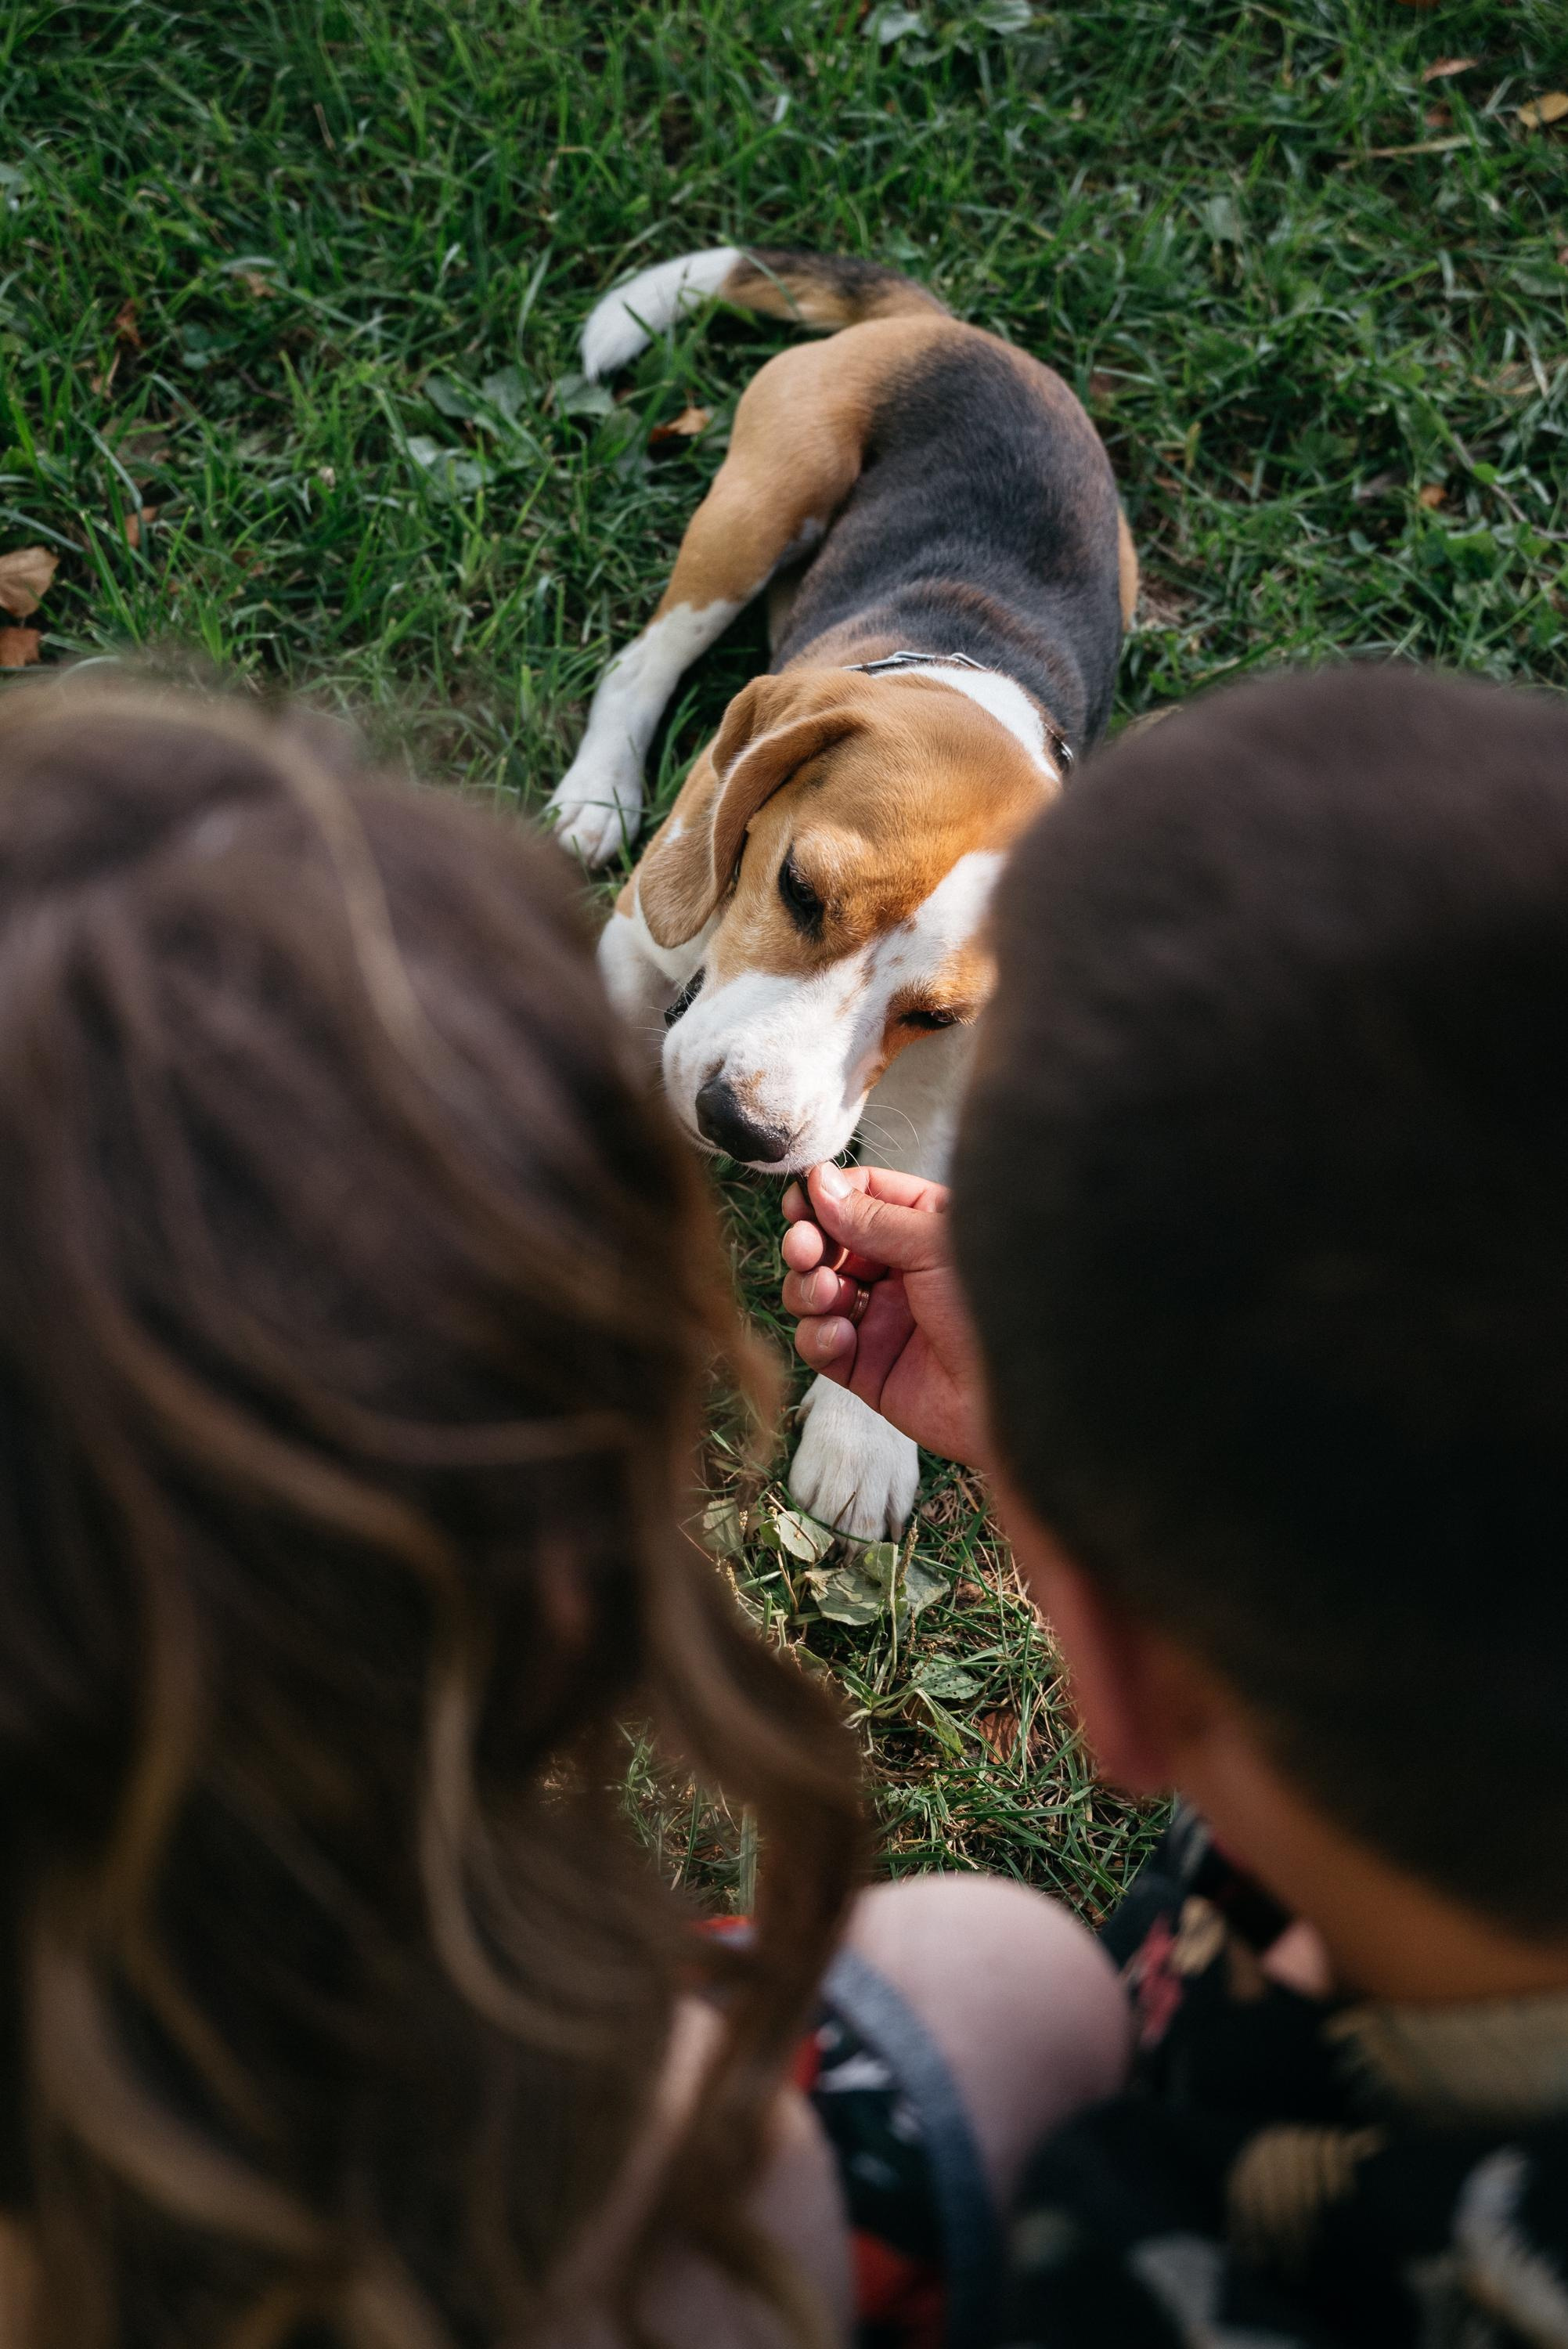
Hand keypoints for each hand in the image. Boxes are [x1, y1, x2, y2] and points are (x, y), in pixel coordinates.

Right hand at [780, 1163, 988, 1470]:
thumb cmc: (993, 1308)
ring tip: (826, 1293)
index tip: (801, 1204)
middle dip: (807, 1243)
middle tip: (804, 1248)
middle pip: (828, 1244)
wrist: (1017, 1395)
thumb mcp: (934, 1247)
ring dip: (807, 1288)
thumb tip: (818, 1183)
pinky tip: (841, 1336)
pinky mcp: (867, 1366)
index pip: (861, 1197)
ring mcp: (881, 1318)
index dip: (825, 1199)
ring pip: (814, 1292)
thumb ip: (873, 1217)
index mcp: (922, 1228)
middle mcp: (899, 1270)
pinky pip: (820, 1343)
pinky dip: (818, 1336)